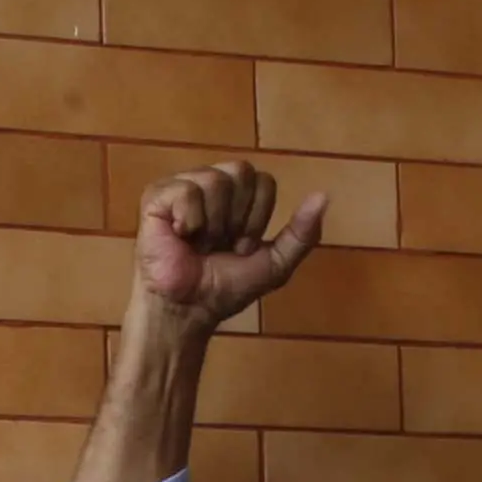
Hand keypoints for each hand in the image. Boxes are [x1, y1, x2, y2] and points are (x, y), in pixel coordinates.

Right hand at [131, 162, 326, 335]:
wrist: (188, 310)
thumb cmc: (224, 288)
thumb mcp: (275, 264)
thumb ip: (301, 234)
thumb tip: (324, 196)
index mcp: (238, 196)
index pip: (264, 182)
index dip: (257, 218)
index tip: (240, 246)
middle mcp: (211, 183)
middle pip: (242, 172)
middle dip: (238, 218)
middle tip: (219, 244)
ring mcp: (182, 187)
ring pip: (215, 180)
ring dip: (213, 224)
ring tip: (198, 244)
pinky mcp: (157, 197)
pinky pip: (186, 191)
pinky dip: (189, 220)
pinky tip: (180, 236)